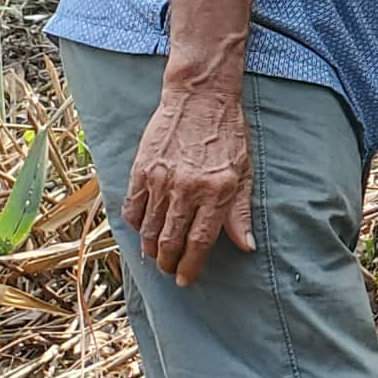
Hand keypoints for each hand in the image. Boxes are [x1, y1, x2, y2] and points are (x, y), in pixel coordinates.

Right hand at [123, 84, 255, 285]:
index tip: (186, 279)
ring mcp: (161, 180)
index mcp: (218, 191)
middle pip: (170, 241)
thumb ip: (241, 212)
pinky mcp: (141, 170)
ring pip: (147, 230)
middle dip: (168, 263)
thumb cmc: (228, 135)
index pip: (200, 242)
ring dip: (149, 249)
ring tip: (155, 256)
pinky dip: (135, 225)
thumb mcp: (244, 172)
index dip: (191, 266)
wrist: (200, 98)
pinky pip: (132, 208)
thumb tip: (246, 246)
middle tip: (169, 270)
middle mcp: (188, 189)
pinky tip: (141, 230)